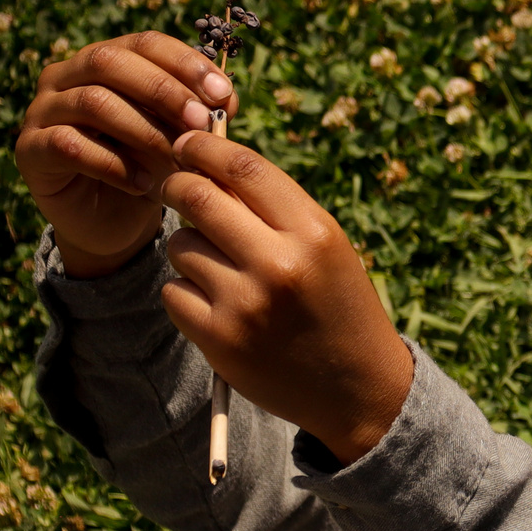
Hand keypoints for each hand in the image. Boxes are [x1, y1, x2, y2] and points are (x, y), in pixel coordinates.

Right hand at [16, 32, 235, 275]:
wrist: (113, 224)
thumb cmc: (150, 168)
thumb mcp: (181, 137)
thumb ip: (201, 112)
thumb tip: (226, 97)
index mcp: (104, 60)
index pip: (143, 42)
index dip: (184, 62)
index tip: (222, 93)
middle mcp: (65, 76)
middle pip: (109, 62)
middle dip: (163, 90)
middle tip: (201, 123)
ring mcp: (41, 111)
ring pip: (92, 102)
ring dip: (143, 130)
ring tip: (177, 159)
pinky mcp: (29, 150)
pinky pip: (69, 145)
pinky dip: (113, 164)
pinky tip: (143, 184)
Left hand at [154, 128, 415, 464]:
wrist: (357, 387)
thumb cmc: (337, 304)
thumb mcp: (324, 247)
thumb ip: (274, 208)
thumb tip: (206, 163)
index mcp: (314, 233)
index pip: (243, 166)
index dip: (206, 146)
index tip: (189, 143)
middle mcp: (279, 265)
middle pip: (198, 197)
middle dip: (177, 186)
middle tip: (176, 188)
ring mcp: (245, 304)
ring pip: (180, 246)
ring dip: (189, 249)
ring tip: (223, 270)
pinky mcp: (219, 338)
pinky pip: (173, 291)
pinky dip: (186, 293)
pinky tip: (219, 306)